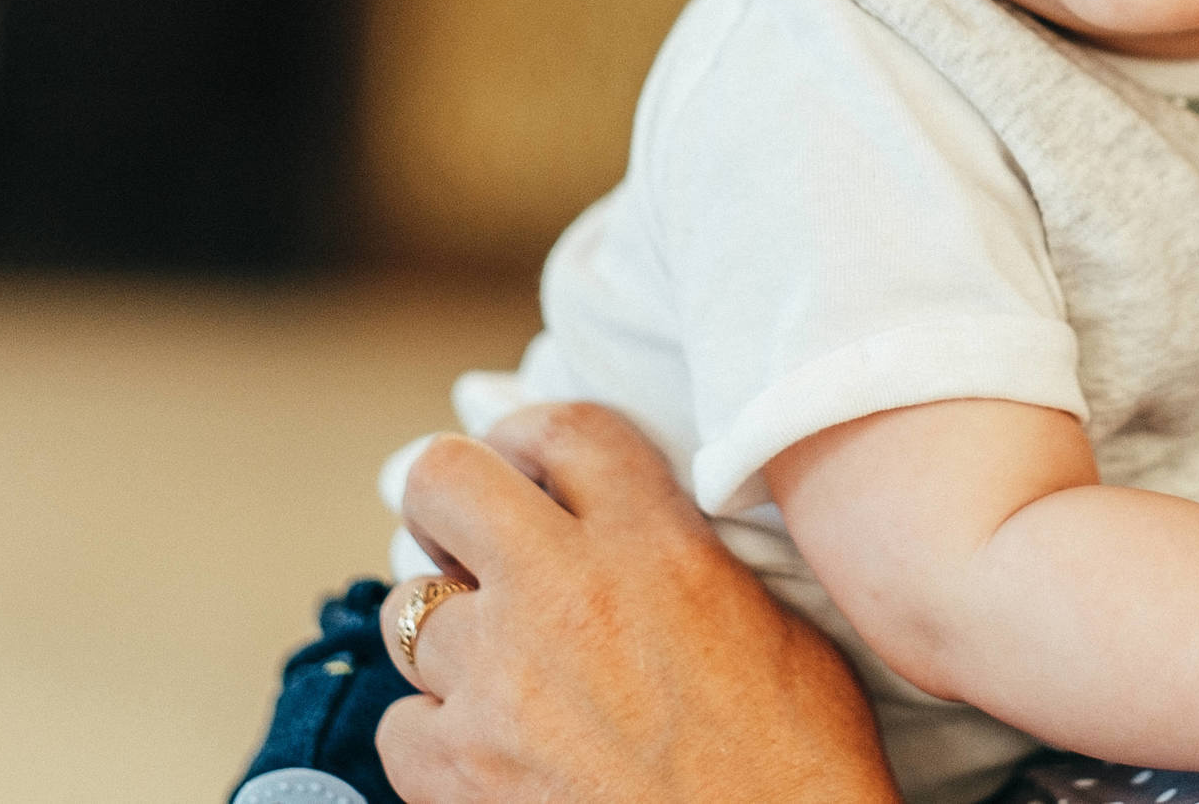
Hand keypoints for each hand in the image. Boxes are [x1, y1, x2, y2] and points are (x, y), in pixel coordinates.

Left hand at [375, 403, 902, 803]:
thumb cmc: (797, 765)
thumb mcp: (773, 625)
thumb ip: (689, 561)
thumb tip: (645, 545)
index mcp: (653, 544)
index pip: (562, 429)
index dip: (531, 439)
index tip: (525, 465)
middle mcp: (563, 591)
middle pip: (442, 480)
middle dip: (446, 505)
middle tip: (470, 543)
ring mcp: (499, 680)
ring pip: (408, 611)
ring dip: (448, 637)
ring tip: (498, 673)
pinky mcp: (457, 770)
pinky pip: (400, 724)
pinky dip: (435, 737)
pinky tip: (488, 753)